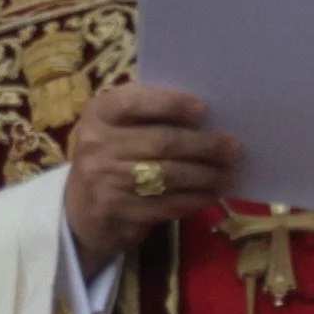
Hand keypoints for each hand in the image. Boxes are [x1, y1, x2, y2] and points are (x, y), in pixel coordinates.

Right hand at [63, 84, 240, 269]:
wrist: (80, 209)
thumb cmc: (112, 156)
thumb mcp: (118, 128)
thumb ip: (149, 117)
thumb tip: (207, 117)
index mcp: (100, 113)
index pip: (135, 102)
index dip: (171, 104)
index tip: (203, 109)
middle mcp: (97, 143)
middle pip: (162, 142)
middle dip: (204, 146)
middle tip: (233, 148)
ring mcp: (105, 180)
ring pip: (168, 176)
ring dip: (205, 176)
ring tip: (228, 173)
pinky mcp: (116, 211)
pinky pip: (165, 204)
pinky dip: (194, 200)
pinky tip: (211, 195)